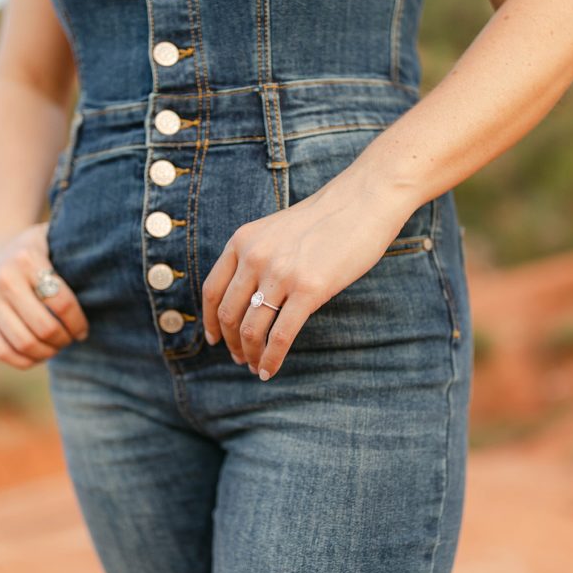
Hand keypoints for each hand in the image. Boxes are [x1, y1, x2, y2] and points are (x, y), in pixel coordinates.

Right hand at [0, 222, 88, 368]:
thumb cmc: (39, 250)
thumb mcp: (56, 240)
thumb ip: (79, 252)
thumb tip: (116, 274)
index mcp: (27, 259)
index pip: (62, 303)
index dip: (78, 323)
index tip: (83, 329)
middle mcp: (3, 278)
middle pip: (44, 327)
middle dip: (64, 340)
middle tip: (71, 339)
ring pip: (24, 343)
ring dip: (48, 353)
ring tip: (57, 347)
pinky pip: (3, 352)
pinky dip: (26, 361)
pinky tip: (40, 355)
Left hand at [201, 170, 414, 380]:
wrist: (363, 201)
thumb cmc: (325, 219)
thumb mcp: (275, 231)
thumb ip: (256, 257)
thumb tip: (248, 298)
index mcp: (242, 241)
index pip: (212, 291)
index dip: (209, 321)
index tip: (214, 339)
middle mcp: (255, 257)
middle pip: (228, 314)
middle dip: (231, 343)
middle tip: (239, 358)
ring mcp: (281, 274)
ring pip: (251, 329)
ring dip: (250, 354)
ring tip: (255, 367)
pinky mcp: (309, 290)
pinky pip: (280, 336)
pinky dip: (271, 359)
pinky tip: (269, 371)